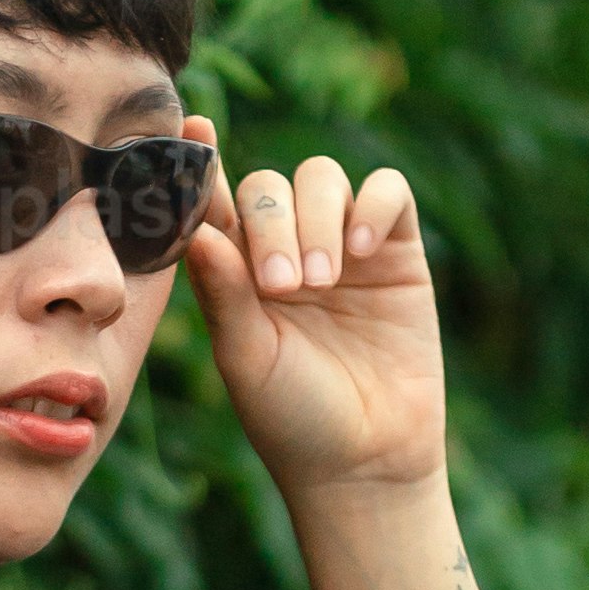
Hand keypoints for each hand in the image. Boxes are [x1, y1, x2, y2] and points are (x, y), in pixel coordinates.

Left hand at [176, 120, 450, 503]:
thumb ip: (223, 292)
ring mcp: (342, 247)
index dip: (200, 163)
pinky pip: (388, 192)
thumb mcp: (247, 358)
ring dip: (316, 220)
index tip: (192, 127)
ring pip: (322, 179)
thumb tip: (196, 228)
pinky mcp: (396, 252)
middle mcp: (283, 250)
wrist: (365, 461)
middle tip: (282, 286)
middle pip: (268, 188)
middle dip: (272, 224)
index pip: (211, 203)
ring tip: (320, 282)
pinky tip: (362, 251)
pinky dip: (373, 206)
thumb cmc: (292, 418)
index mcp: (234, 272)